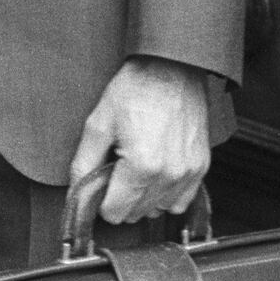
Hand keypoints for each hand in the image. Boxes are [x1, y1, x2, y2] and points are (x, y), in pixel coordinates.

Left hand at [68, 57, 210, 225]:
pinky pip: (182, 200)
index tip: (103, 183)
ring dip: (145, 197)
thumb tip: (77, 189)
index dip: (103, 200)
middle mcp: (169, 174)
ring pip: (159, 210)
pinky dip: (167, 194)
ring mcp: (188, 172)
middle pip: (137, 214)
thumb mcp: (100, 121)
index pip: (116, 213)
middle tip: (118, 169)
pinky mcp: (201, 166)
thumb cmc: (139, 87)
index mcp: (142, 166)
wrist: (172, 66)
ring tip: (138, 167)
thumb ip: (84, 162)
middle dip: (123, 197)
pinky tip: (157, 174)